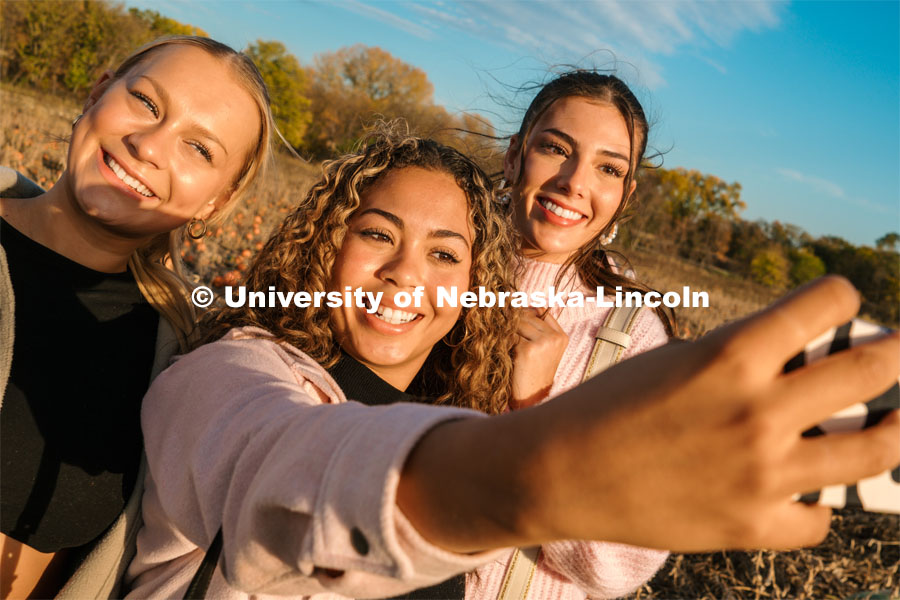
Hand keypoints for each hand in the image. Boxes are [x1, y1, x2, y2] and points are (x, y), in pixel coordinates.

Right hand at [399, 276, 899, 553]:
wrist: (561, 472)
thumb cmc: (613, 404)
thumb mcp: (679, 362)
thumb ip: (748, 360)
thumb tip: (817, 362)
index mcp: (733, 354)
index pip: (828, 303)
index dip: (843, 296)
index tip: (845, 303)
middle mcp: (758, 410)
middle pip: (871, 370)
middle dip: (897, 353)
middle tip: (899, 351)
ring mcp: (761, 474)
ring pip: (874, 450)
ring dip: (895, 430)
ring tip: (896, 421)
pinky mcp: (752, 526)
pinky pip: (818, 517)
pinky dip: (815, 502)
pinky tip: (802, 492)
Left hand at [510, 308, 567, 409]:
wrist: (531, 397)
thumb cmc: (533, 371)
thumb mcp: (543, 349)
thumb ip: (537, 328)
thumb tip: (519, 305)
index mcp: (561, 336)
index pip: (540, 310)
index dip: (523, 311)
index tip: (510, 312)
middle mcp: (554, 338)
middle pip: (526, 316)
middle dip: (512, 320)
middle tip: (499, 323)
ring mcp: (543, 343)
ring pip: (517, 324)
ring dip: (507, 330)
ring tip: (501, 338)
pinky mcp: (528, 350)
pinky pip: (509, 336)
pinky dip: (503, 341)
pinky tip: (503, 349)